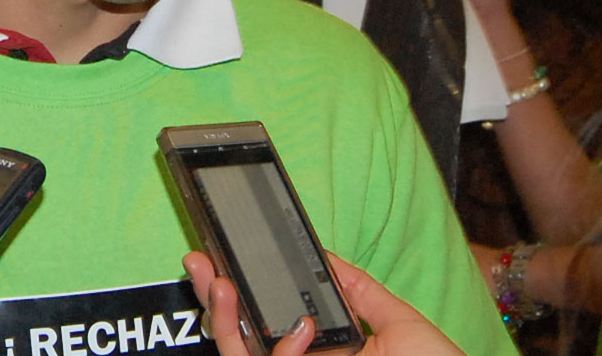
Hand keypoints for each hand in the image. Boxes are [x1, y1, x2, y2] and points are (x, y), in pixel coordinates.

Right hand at [183, 250, 464, 355]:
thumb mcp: (400, 327)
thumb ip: (360, 292)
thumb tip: (324, 256)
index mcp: (321, 355)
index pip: (265, 326)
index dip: (236, 297)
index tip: (219, 260)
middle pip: (241, 343)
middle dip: (213, 303)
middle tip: (200, 263)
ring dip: (224, 323)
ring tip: (223, 284)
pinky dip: (283, 352)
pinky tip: (300, 328)